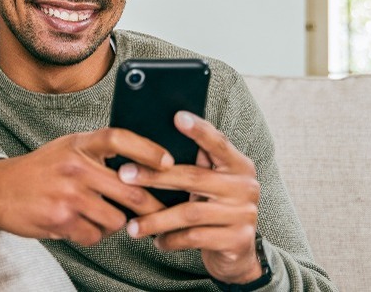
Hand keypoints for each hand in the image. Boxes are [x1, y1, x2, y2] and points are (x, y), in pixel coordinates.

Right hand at [0, 128, 172, 245]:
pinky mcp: (60, 219)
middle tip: (163, 211)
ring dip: (116, 222)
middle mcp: (75, 166)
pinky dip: (93, 234)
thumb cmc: (43, 168)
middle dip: (151, 204)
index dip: (148, 150)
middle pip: (129, 187)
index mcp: (80, 143)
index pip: (119, 138)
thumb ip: (100, 151)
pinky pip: (95, 235)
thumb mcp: (70, 147)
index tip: (169, 162)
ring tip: (102, 215)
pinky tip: (81, 224)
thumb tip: (144, 164)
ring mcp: (68, 194)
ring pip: (115, 218)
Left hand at [119, 111, 262, 283]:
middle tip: (125, 175)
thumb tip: (151, 144)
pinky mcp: (238, 240)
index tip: (177, 117)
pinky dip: (171, 239)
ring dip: (156, 219)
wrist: (237, 253)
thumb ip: (196, 165)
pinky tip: (157, 241)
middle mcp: (245, 186)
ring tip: (132, 225)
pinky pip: (195, 237)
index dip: (199, 130)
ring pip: (190, 212)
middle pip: (194, 177)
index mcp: (239, 165)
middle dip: (154, 176)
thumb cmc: (214, 209)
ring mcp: (244, 213)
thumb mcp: (210, 185)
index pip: (218, 142)